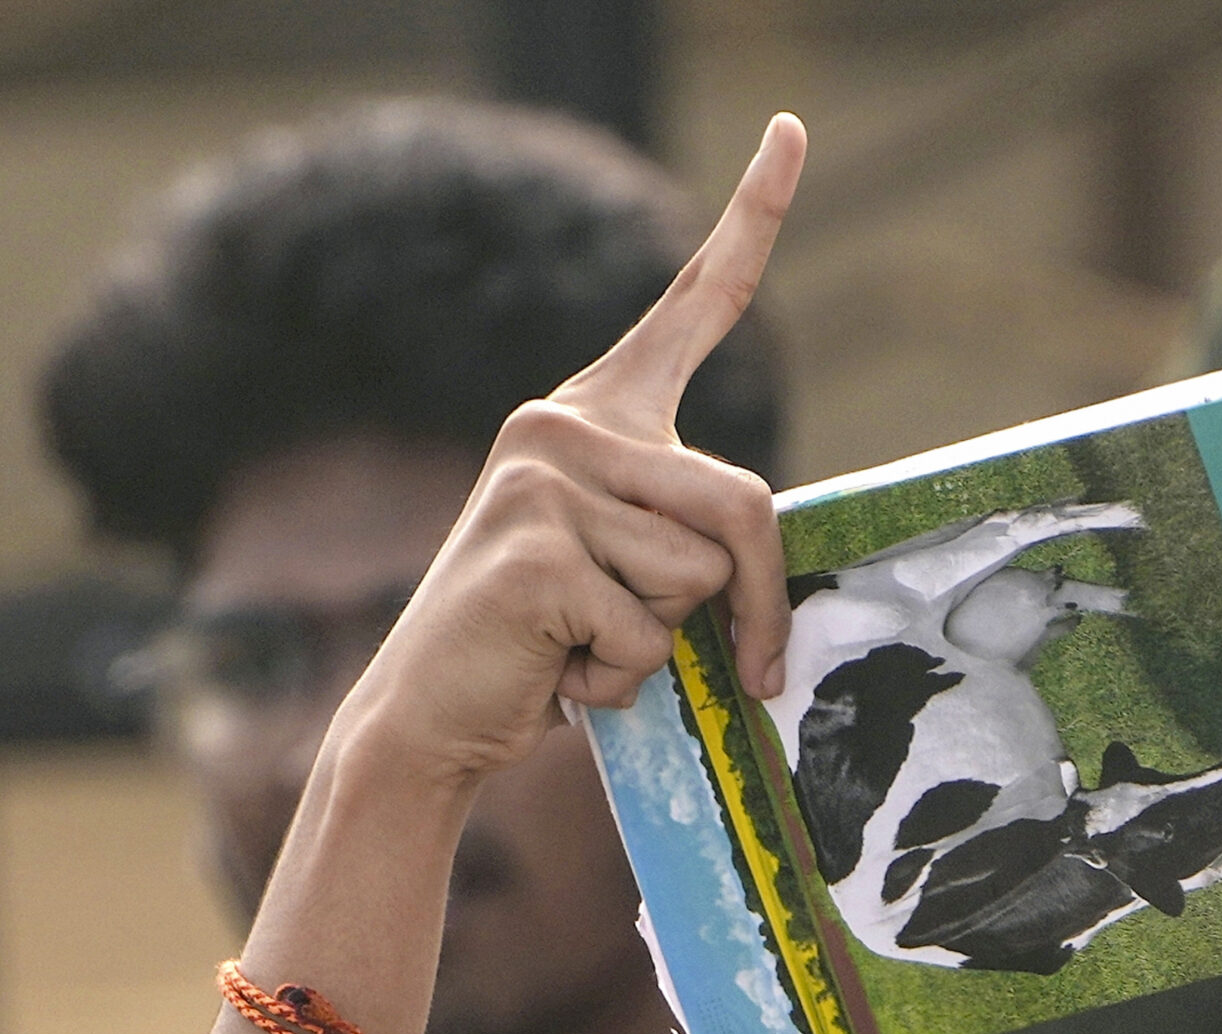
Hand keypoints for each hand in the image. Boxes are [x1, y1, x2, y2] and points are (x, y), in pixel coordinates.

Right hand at [328, 117, 802, 790]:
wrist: (431, 714)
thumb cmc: (544, 651)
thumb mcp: (626, 572)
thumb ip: (685, 535)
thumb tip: (763, 557)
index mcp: (595, 416)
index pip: (694, 305)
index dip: (751, 218)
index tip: (790, 130)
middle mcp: (564, 424)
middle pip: (741, 505)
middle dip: (756, 607)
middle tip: (746, 670)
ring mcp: (542, 482)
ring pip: (699, 579)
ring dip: (663, 647)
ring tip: (583, 646)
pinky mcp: (532, 550)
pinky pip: (646, 633)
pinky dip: (617, 679)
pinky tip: (553, 668)